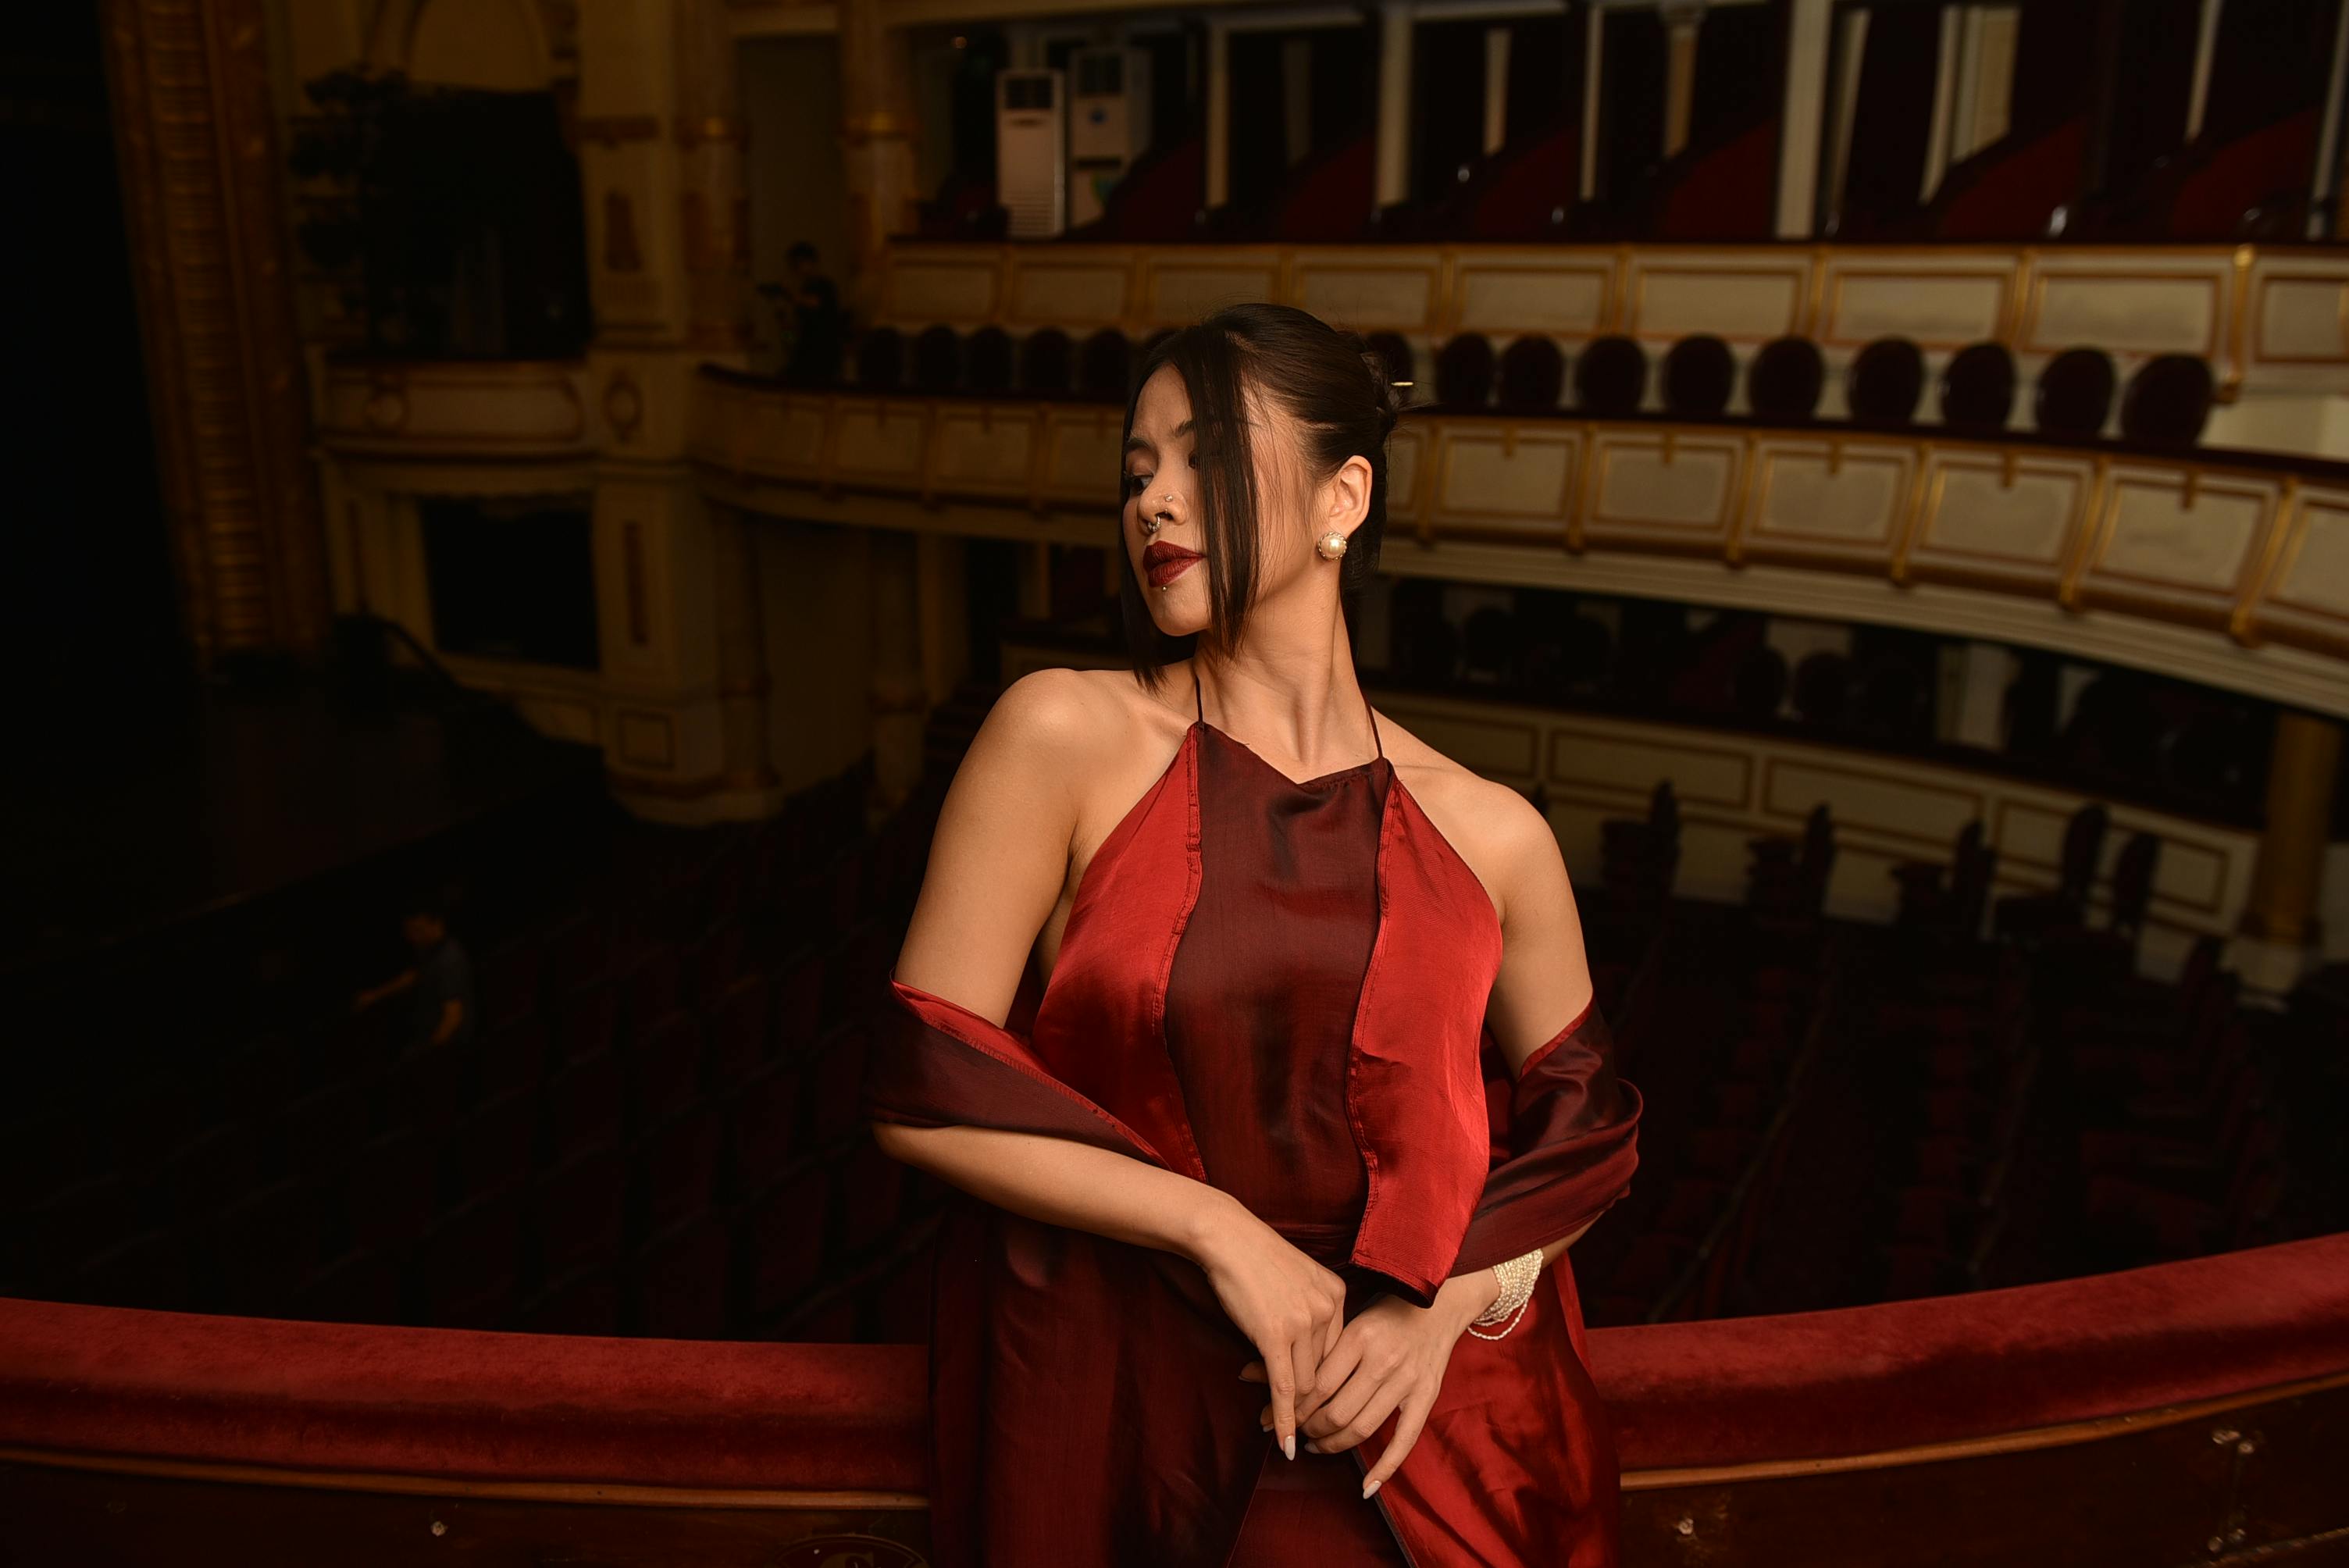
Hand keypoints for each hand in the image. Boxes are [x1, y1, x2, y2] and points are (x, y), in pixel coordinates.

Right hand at [1190, 1198, 1348, 1462]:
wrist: (1225, 1237)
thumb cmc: (1253, 1257)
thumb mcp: (1295, 1280)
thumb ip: (1307, 1314)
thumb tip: (1299, 1357)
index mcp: (1337, 1293)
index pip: (1336, 1353)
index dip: (1319, 1380)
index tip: (1306, 1400)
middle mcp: (1327, 1308)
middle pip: (1324, 1372)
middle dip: (1306, 1402)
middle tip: (1290, 1424)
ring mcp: (1303, 1321)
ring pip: (1305, 1384)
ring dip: (1289, 1410)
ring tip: (1268, 1423)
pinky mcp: (1275, 1335)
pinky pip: (1284, 1387)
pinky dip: (1285, 1419)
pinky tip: (1284, 1442)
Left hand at [1240, 1290, 1466, 1498]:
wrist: (1438, 1304)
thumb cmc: (1382, 1310)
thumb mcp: (1344, 1319)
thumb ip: (1307, 1348)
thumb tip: (1245, 1372)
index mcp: (1359, 1336)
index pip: (1317, 1385)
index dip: (1291, 1407)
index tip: (1275, 1415)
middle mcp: (1383, 1360)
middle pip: (1336, 1411)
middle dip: (1308, 1428)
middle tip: (1294, 1431)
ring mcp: (1407, 1381)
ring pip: (1362, 1427)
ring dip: (1332, 1445)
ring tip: (1315, 1445)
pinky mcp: (1426, 1396)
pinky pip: (1404, 1441)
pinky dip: (1385, 1468)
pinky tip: (1366, 1487)